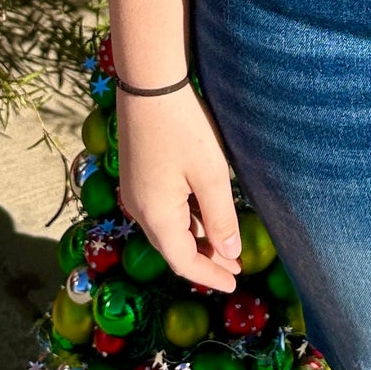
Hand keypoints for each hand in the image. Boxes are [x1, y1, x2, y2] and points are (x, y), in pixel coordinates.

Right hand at [115, 85, 243, 291]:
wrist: (149, 85)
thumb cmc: (184, 128)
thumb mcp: (211, 175)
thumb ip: (221, 219)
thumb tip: (229, 254)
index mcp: (156, 216)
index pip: (183, 262)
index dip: (209, 276)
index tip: (235, 284)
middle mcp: (139, 209)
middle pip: (173, 248)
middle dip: (204, 260)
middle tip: (236, 268)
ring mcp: (135, 192)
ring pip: (168, 229)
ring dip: (196, 239)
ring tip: (225, 245)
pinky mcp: (137, 176)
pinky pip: (162, 210)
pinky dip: (185, 220)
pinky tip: (204, 215)